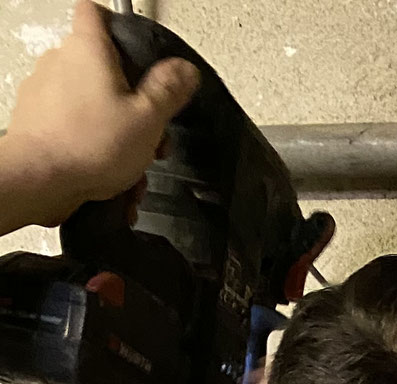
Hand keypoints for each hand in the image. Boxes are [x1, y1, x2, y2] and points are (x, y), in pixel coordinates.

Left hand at [0, 3, 198, 233]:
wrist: (40, 179)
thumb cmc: (89, 145)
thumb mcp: (148, 118)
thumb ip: (168, 90)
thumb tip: (185, 69)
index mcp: (89, 48)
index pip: (97, 12)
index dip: (118, 25)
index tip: (136, 50)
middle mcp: (61, 61)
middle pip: (100, 66)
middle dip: (129, 98)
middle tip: (148, 127)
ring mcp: (44, 90)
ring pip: (90, 102)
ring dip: (115, 129)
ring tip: (132, 164)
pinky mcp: (37, 120)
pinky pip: (74, 127)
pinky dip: (94, 146)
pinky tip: (111, 176)